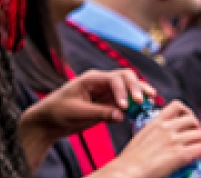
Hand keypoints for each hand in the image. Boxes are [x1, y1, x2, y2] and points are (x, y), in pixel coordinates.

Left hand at [22, 69, 153, 138]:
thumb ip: (100, 113)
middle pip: (125, 78)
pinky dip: (134, 106)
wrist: (49, 121)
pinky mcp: (108, 104)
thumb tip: (121, 115)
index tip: (126, 106)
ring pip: (128, 89)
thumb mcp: (77, 112)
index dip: (123, 91)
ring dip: (139, 94)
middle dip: (137, 87)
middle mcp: (101, 83)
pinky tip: (142, 111)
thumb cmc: (58, 112)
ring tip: (152, 101)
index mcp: (91, 79)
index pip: (114, 79)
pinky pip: (124, 102)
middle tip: (146, 100)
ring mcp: (105, 93)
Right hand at [96, 101, 200, 177]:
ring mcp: (174, 141)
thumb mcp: (140, 138)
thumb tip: (164, 140)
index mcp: (155, 123)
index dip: (188, 113)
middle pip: (193, 121)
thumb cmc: (129, 161)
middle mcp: (166, 128)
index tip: (189, 123)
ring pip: (200, 135)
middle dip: (198, 130)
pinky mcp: (180, 155)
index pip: (178, 106)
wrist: (126, 172)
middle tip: (197, 140)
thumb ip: (154, 134)